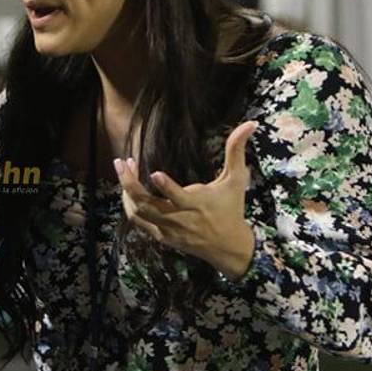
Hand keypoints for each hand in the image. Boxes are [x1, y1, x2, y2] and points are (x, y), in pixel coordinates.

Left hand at [115, 121, 257, 277]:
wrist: (229, 247)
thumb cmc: (232, 208)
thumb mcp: (236, 180)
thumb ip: (236, 151)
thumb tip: (249, 123)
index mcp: (197, 205)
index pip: (179, 198)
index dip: (167, 187)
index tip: (155, 173)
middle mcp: (179, 219)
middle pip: (147, 205)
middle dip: (130, 183)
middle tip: (121, 162)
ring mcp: (168, 230)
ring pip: (138, 213)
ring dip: (127, 191)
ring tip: (125, 169)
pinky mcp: (162, 237)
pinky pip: (139, 222)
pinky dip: (130, 205)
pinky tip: (129, 189)